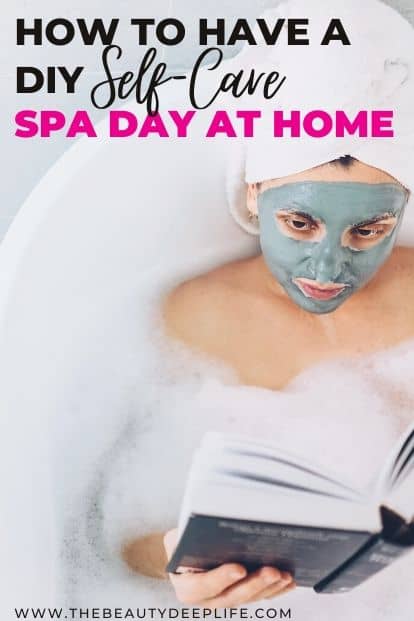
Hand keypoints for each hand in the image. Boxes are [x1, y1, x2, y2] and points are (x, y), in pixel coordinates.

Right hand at [163, 528, 295, 607]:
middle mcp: (208, 599)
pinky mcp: (242, 596)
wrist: (185, 556)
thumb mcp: (176, 538)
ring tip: (283, 574)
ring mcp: (227, 599)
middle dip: (254, 583)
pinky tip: (288, 580)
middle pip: (233, 596)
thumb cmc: (182, 544)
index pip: (204, 585)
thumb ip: (184, 538)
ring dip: (269, 587)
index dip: (221, 578)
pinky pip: (261, 596)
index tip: (239, 568)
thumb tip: (204, 529)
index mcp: (188, 587)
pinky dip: (276, 589)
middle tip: (271, 571)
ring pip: (250, 598)